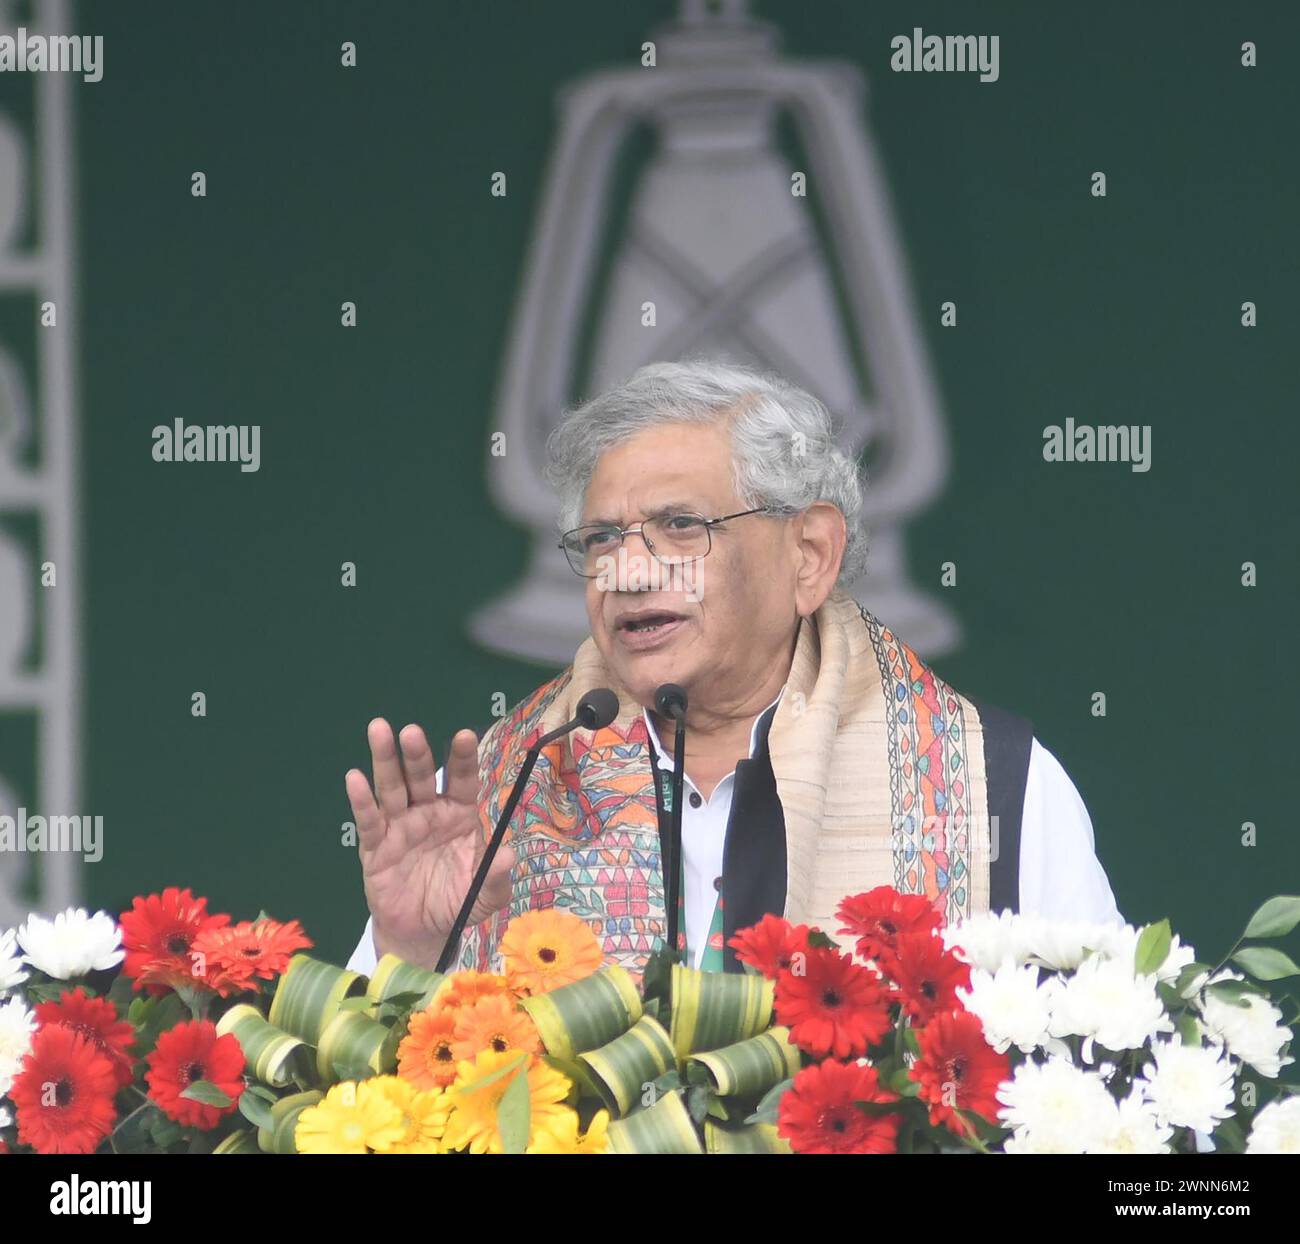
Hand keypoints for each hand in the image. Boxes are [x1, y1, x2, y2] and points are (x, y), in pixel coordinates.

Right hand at [346, 719, 515, 969]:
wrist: (424, 933)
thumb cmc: (458, 903)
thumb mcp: (485, 895)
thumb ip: (496, 876)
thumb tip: (509, 855)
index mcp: (458, 814)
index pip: (462, 780)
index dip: (462, 758)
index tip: (465, 735)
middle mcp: (428, 812)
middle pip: (422, 777)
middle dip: (417, 753)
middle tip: (411, 731)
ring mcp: (400, 827)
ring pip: (392, 788)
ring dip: (386, 760)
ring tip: (379, 731)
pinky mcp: (375, 848)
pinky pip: (370, 821)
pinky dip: (362, 800)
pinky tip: (355, 778)